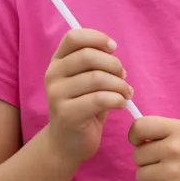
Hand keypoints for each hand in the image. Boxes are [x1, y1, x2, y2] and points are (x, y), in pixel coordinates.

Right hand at [43, 29, 131, 166]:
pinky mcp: (66, 114)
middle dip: (114, 65)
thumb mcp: (88, 80)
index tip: (113, 48)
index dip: (97, 38)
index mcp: (58, 62)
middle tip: (124, 78)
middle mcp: (52, 75)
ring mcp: (56, 95)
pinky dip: (118, 99)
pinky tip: (122, 104)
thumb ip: (96, 63)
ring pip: (97, 78)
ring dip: (120, 85)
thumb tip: (111, 50)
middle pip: (88, 56)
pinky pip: (100, 99)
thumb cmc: (85, 106)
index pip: (74, 37)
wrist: (68, 143)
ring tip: (126, 93)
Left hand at [129, 117, 179, 180]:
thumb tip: (137, 140)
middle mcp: (175, 148)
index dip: (136, 137)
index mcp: (179, 130)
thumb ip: (166, 133)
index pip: (140, 126)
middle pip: (137, 155)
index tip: (143, 144)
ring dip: (151, 180)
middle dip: (148, 162)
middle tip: (167, 166)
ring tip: (172, 180)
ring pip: (139, 176)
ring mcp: (174, 172)